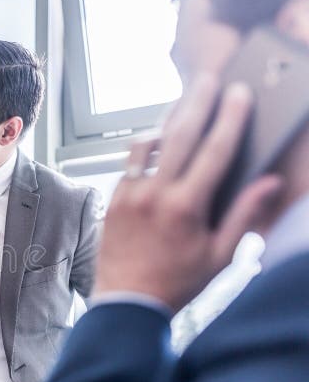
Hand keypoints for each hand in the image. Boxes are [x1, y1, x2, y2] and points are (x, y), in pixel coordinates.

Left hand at [93, 74, 282, 311]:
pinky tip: (157, 136)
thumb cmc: (177, 283)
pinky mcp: (113, 200)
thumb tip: (269, 182)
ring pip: (149, 144)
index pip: (214, 150)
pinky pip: (130, 163)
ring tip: (183, 100)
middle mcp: (155, 195)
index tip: (240, 93)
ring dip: (168, 118)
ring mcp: (129, 195)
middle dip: (198, 102)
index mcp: (187, 207)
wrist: (126, 303)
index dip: (230, 118)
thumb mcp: (220, 256)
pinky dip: (145, 146)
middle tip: (209, 78)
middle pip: (180, 135)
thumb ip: (245, 216)